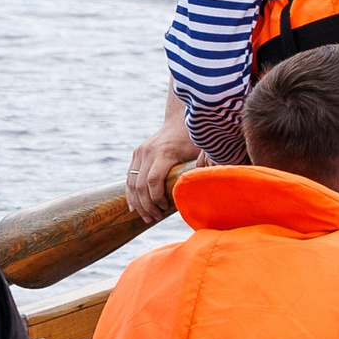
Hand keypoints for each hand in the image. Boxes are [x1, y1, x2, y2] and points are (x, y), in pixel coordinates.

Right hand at [127, 108, 201, 224]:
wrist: (180, 119)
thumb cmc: (195, 139)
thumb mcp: (201, 152)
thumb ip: (202, 169)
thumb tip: (209, 192)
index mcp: (165, 152)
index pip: (153, 181)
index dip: (157, 199)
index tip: (166, 209)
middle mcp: (149, 152)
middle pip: (140, 185)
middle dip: (147, 205)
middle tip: (155, 219)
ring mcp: (140, 152)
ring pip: (131, 183)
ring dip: (137, 203)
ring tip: (147, 217)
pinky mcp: (136, 153)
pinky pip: (129, 177)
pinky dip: (130, 193)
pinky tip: (134, 207)